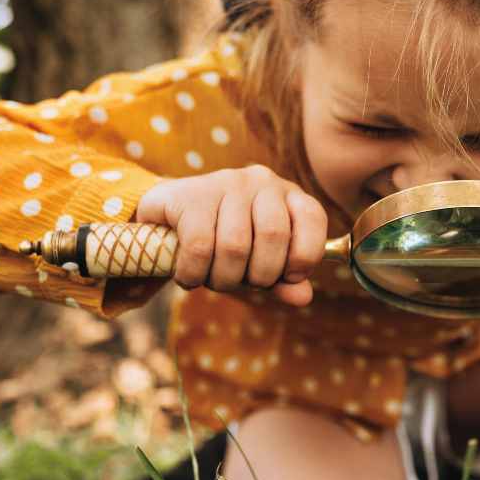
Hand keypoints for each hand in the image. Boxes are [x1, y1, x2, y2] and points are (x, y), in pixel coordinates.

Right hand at [135, 165, 327, 305]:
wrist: (167, 217)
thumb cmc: (225, 242)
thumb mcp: (259, 261)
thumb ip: (284, 280)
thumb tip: (304, 298)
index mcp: (288, 195)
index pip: (312, 218)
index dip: (304, 256)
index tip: (288, 277)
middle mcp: (261, 181)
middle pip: (273, 236)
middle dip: (259, 276)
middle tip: (241, 282)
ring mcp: (224, 182)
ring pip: (234, 245)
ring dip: (223, 279)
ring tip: (212, 279)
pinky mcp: (189, 195)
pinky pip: (198, 246)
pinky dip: (194, 274)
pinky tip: (189, 276)